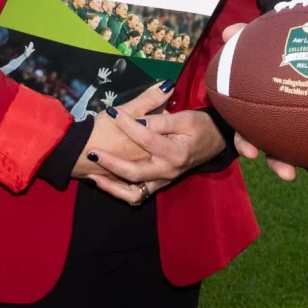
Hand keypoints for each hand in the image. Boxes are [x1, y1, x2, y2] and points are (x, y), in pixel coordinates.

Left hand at [87, 88, 226, 204]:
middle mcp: (168, 171)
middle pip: (135, 172)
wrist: (215, 142)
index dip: (128, 124)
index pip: (147, 138)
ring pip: (133, 192)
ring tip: (92, 175)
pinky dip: (118, 191)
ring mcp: (162, 181)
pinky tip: (102, 182)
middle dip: (111, 163)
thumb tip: (140, 120)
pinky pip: (136, 195)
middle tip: (92, 151)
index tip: (112, 112)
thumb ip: (162, 119)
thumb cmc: (200, 127)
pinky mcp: (158, 184)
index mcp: (176, 153)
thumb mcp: (185, 117)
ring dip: (111, 186)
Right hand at [218, 23, 307, 184]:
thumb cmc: (284, 43)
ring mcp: (301, 123)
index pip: (246, 129)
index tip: (250, 153)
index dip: (245, 142)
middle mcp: (277, 119)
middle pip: (274, 146)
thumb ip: (245, 37)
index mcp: (260, 105)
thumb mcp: (264, 39)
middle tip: (288, 173)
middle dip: (279, 162)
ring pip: (300, 150)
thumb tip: (227, 32)